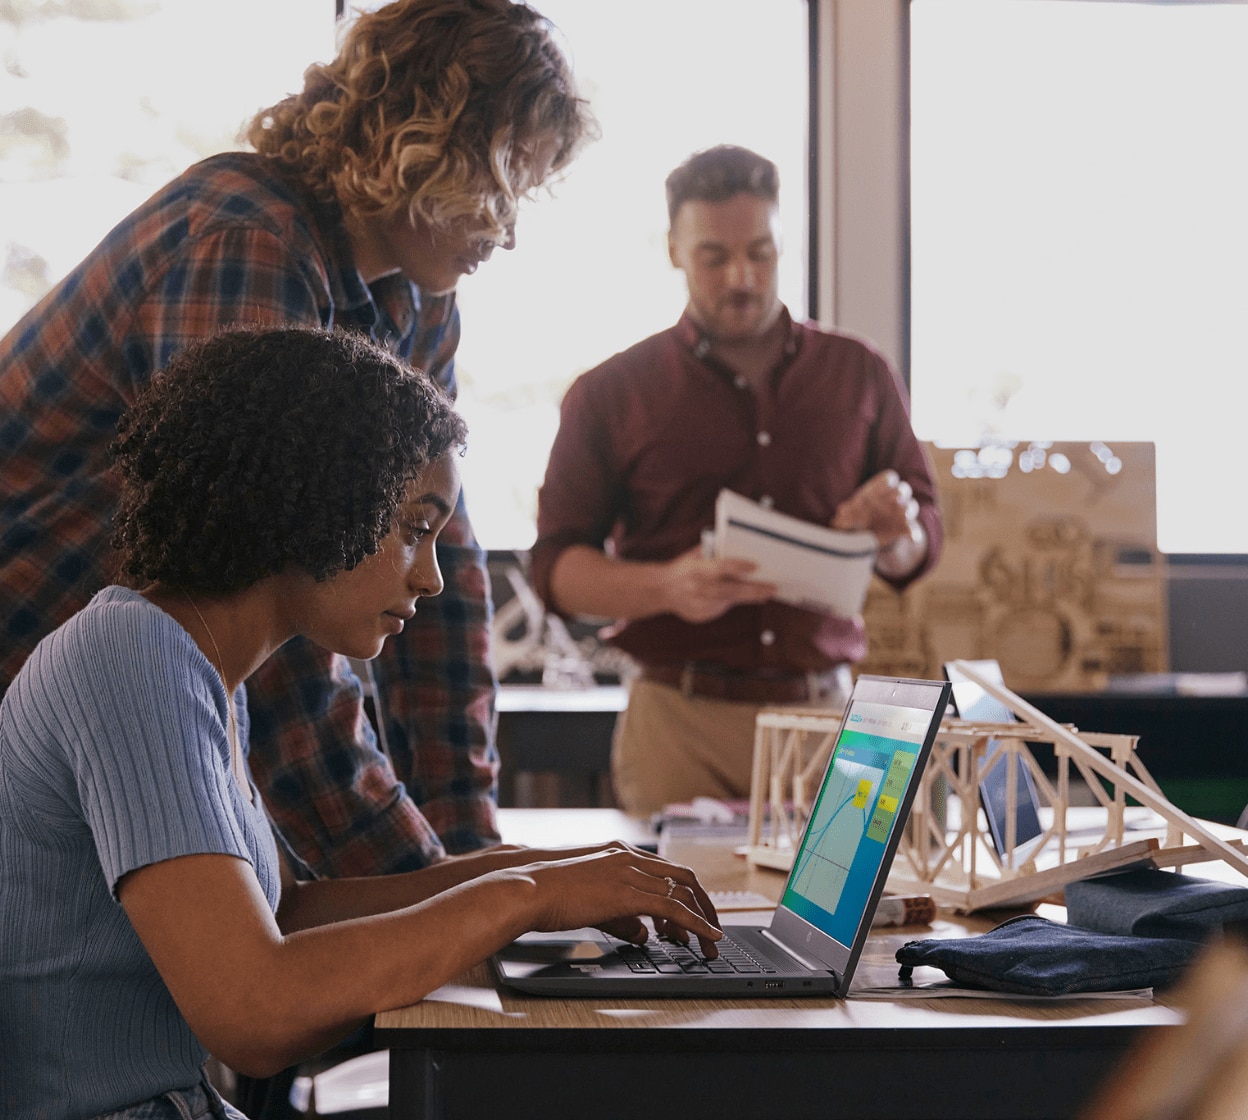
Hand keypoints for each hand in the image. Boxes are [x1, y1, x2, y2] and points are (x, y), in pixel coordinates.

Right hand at [503, 847, 722, 957]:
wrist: (531, 889)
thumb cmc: (552, 896)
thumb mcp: (596, 904)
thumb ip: (623, 916)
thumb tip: (645, 934)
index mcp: (622, 854)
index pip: (668, 871)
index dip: (686, 894)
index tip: (695, 917)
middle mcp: (631, 858)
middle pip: (685, 877)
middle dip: (704, 904)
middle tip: (713, 930)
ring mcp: (631, 872)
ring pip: (684, 892)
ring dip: (703, 919)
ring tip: (712, 942)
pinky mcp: (628, 892)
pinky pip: (674, 908)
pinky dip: (696, 923)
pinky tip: (707, 937)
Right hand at [660, 544, 775, 622]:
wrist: (661, 589)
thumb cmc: (683, 568)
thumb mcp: (695, 555)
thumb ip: (713, 551)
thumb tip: (737, 543)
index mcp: (696, 568)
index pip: (720, 567)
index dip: (738, 566)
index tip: (756, 566)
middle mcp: (697, 587)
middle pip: (730, 590)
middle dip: (753, 590)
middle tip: (772, 589)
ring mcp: (698, 604)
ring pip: (728, 602)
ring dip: (747, 598)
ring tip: (765, 594)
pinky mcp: (700, 615)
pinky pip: (720, 609)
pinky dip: (731, 603)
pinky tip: (741, 598)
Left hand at [831, 469, 921, 548]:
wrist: (864, 535)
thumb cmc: (855, 517)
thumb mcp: (847, 515)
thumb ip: (846, 512)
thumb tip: (842, 510)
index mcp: (879, 490)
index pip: (888, 478)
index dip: (887, 481)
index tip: (885, 484)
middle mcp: (893, 498)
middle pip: (903, 489)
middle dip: (901, 491)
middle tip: (896, 496)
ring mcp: (900, 512)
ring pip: (911, 507)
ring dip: (909, 509)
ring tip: (905, 515)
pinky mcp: (904, 527)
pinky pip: (913, 529)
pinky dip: (914, 533)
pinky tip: (912, 538)